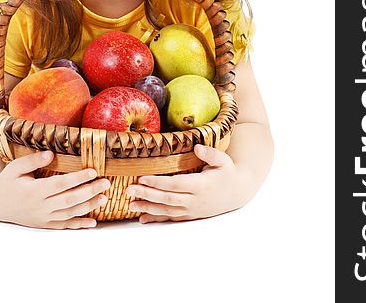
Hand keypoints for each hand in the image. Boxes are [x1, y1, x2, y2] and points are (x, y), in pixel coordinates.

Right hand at [0, 150, 109, 228]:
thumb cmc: (7, 180)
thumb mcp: (16, 167)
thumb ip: (34, 160)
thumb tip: (52, 153)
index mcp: (34, 191)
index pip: (60, 184)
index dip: (78, 178)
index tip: (93, 171)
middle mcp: (40, 206)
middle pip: (69, 200)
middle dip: (89, 191)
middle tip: (106, 183)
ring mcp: (43, 217)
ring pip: (69, 214)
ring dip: (88, 206)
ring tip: (104, 198)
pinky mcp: (44, 224)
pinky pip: (64, 226)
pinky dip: (79, 224)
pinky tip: (93, 222)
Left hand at [126, 145, 241, 222]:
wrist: (236, 192)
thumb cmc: (227, 173)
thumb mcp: (223, 160)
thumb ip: (210, 154)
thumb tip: (197, 147)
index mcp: (201, 185)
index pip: (175, 184)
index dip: (158, 182)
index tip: (142, 177)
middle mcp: (194, 200)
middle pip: (167, 198)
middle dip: (147, 194)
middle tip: (129, 190)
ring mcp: (192, 210)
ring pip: (166, 210)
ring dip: (147, 208)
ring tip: (130, 204)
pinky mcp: (190, 215)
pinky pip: (171, 218)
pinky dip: (156, 218)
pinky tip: (142, 218)